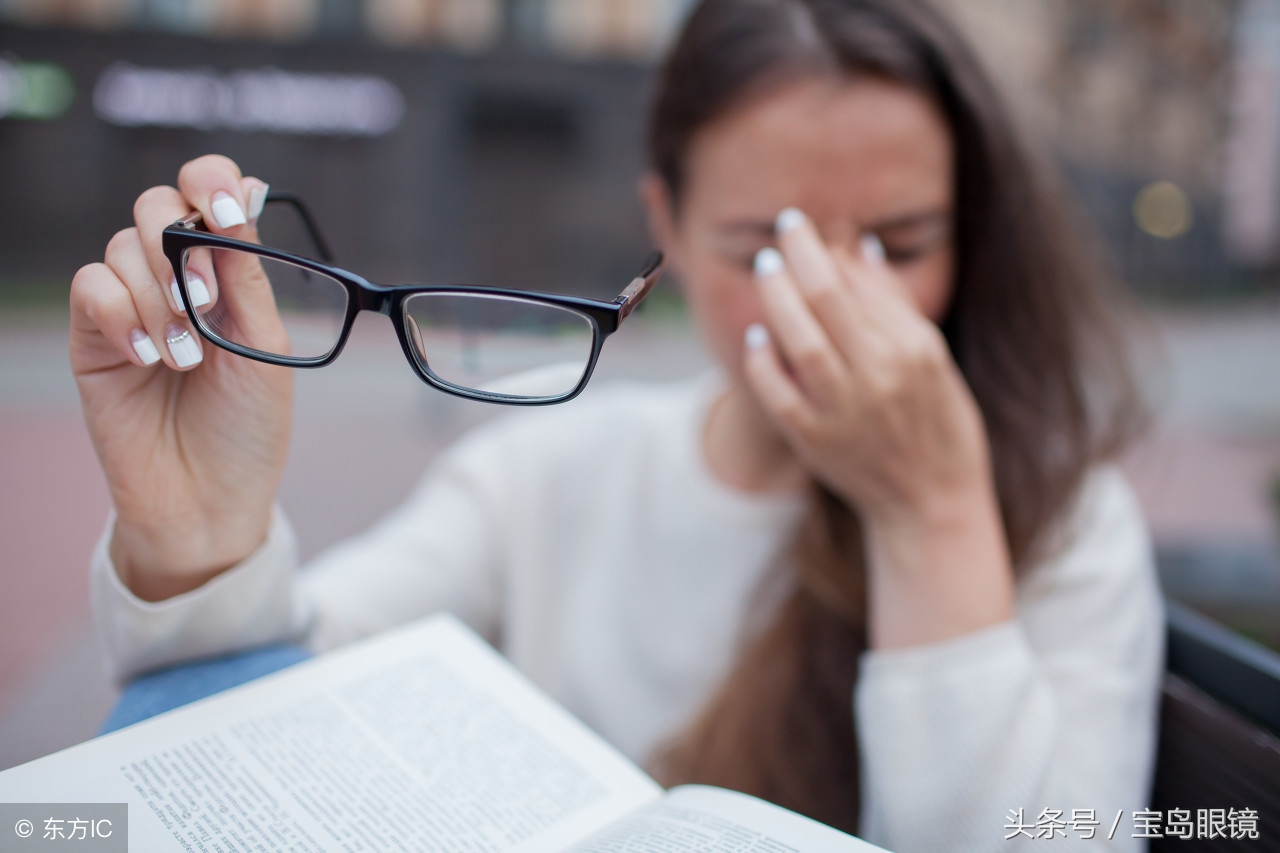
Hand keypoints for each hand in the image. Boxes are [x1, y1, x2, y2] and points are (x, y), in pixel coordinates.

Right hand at [70, 155, 291, 600]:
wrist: (210, 500)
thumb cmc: (248, 428)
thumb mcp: (265, 347)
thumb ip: (246, 276)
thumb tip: (242, 199)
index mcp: (228, 274)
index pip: (209, 194)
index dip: (212, 182)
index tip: (226, 210)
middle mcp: (177, 279)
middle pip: (155, 205)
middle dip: (180, 246)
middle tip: (203, 304)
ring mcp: (132, 306)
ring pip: (123, 246)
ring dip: (158, 297)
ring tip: (184, 359)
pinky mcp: (94, 337)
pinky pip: (91, 287)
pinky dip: (121, 314)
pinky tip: (149, 358)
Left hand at [742, 207, 989, 526]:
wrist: (930, 501)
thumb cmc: (938, 421)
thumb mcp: (933, 357)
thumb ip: (893, 303)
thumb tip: (859, 247)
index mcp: (913, 351)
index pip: (853, 285)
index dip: (818, 250)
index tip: (798, 225)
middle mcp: (880, 377)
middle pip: (825, 302)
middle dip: (796, 259)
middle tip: (779, 234)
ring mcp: (845, 411)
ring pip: (800, 342)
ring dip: (776, 300)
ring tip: (766, 268)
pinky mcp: (816, 441)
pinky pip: (778, 395)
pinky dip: (762, 363)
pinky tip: (757, 336)